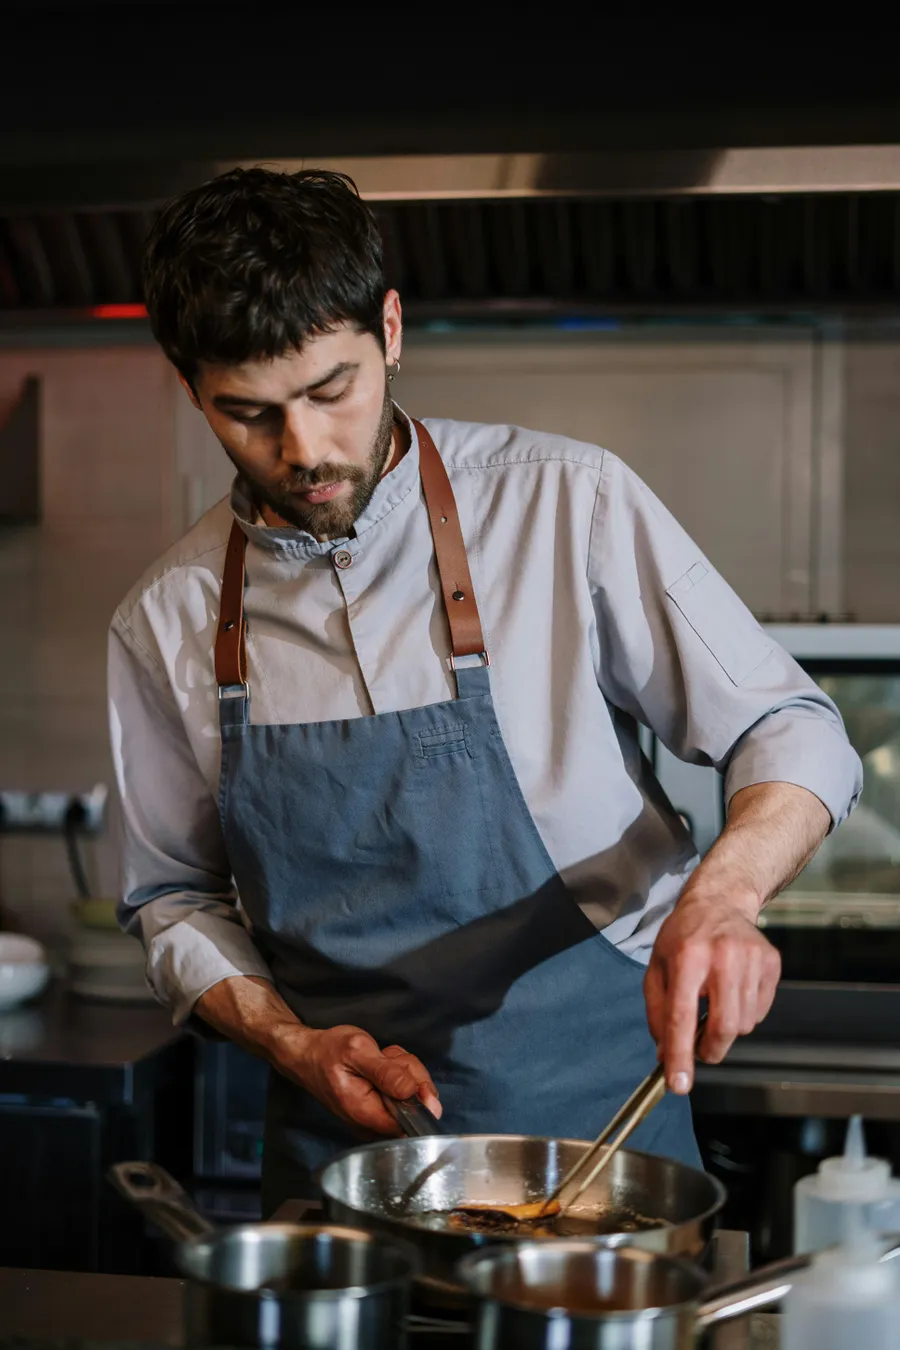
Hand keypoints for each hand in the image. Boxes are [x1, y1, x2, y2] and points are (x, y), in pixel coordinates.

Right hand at [278, 1023, 442, 1135]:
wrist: (307, 1055)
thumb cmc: (329, 1050)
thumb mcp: (358, 1051)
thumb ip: (386, 1073)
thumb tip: (414, 1093)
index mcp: (366, 1114)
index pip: (410, 1120)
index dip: (420, 1098)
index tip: (409, 1073)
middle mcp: (371, 1124)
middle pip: (413, 1107)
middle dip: (409, 1075)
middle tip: (388, 1057)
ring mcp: (374, 1117)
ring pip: (410, 1095)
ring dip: (402, 1069)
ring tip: (380, 1057)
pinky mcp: (377, 1108)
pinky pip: (400, 1093)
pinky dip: (396, 1072)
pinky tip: (381, 1062)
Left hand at [643, 890, 780, 1094]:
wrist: (719, 902)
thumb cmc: (683, 938)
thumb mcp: (657, 969)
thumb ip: (658, 1013)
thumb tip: (666, 1056)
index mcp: (687, 956)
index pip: (682, 1016)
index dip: (680, 1055)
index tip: (679, 1085)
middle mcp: (723, 955)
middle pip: (724, 1027)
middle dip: (710, 1049)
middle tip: (701, 1049)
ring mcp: (752, 958)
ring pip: (744, 1024)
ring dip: (727, 1029)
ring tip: (715, 1002)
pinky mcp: (772, 963)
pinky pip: (760, 1012)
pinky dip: (745, 1014)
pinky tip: (733, 991)